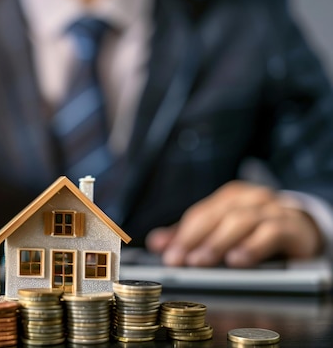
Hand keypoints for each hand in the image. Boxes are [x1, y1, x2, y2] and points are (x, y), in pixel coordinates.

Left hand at [146, 181, 322, 267]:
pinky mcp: (294, 226)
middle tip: (183, 261)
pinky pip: (272, 231)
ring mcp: (273, 210)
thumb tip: (156, 243)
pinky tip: (239, 260)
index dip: (182, 235)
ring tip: (203, 261)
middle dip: (196, 239)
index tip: (170, 257)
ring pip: (241, 221)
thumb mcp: (222, 231)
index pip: (200, 214)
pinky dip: (253, 245)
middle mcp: (250, 199)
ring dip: (219, 242)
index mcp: (230, 198)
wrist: (304, 230)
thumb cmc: (257, 231)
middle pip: (217, 215)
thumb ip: (190, 236)